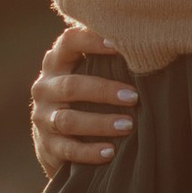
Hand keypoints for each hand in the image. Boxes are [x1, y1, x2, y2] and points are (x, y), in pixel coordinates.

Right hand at [31, 23, 135, 177]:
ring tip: (128, 126)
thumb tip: (148, 40)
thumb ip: (107, 58)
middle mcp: (45, 88)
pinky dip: (89, 151)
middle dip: (104, 91)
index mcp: (56, 62)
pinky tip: (110, 152)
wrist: (55, 140)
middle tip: (134, 97)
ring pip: (69, 120)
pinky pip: (68, 149)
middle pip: (71, 86)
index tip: (120, 44)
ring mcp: (43, 118)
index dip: (93, 40)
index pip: (70, 42)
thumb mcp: (88, 73)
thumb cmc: (85, 96)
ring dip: (100, 123)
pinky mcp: (47, 145)